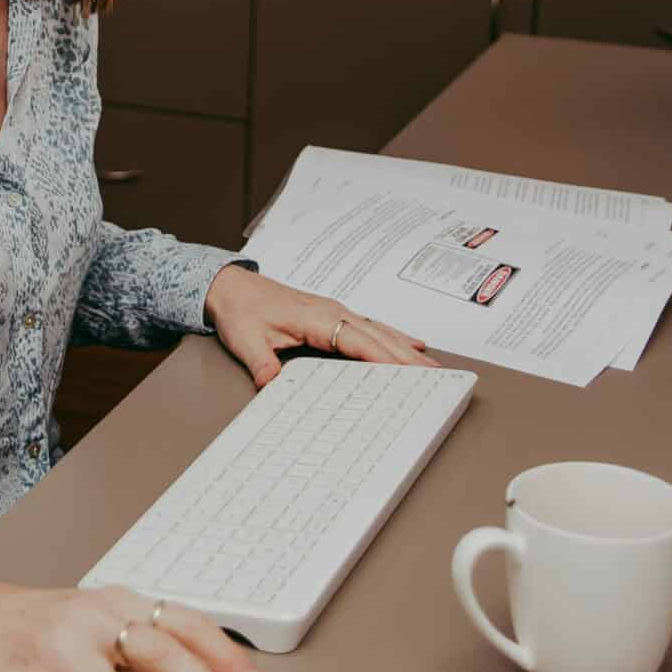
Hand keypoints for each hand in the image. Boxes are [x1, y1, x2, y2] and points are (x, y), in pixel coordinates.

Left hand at [204, 263, 434, 386]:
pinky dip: (394, 337)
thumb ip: (261, 363)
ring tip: (433, 366)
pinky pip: (370, 327)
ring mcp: (336, 312)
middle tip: (438, 376)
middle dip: (408, 357)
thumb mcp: (246, 340)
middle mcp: (333, 312)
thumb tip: (271, 384)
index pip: (359, 341)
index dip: (385, 358)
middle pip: (379, 337)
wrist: (232, 288)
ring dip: (407, 348)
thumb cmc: (241, 310)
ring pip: (379, 331)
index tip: (409, 372)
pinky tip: (410, 344)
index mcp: (317, 318)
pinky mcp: (333, 315)